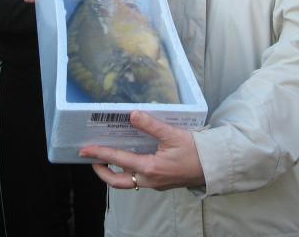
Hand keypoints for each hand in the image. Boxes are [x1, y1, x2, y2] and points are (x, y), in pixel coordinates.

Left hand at [79, 110, 204, 190]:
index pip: (118, 160)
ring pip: (128, 182)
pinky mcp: (161, 182)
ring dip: (114, 172)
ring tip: (106, 159)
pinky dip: (128, 171)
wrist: (214, 166)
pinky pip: (138, 179)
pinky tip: (129, 159)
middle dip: (102, 171)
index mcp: (150, 167)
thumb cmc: (196, 150)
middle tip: (91, 159)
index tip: (84, 150)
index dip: (100, 153)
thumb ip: (151, 125)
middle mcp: (149, 179)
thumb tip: (132, 114)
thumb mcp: (173, 134)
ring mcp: (155, 183)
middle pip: (117, 182)